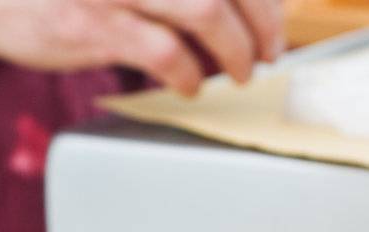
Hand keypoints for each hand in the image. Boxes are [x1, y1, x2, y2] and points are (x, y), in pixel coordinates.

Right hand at [0, 0, 284, 93]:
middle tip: (268, 50)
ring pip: (208, 11)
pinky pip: (167, 54)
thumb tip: (223, 9)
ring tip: (240, 70)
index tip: (271, 16)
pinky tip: (191, 84)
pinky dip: (191, 75)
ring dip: (236, 50)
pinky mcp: (97, 23)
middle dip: (262, 20)